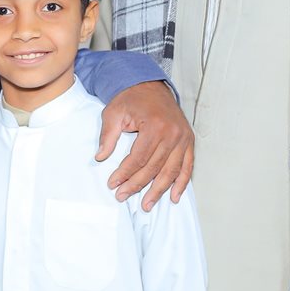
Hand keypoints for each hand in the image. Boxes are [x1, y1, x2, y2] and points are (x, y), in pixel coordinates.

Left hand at [98, 82, 194, 209]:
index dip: (125, 173)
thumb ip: (108, 135)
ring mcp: (183, 138)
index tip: (113, 184)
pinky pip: (187, 166)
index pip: (138, 158)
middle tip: (123, 196)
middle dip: (137, 185)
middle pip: (154, 167)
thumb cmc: (131, 99)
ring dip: (159, 190)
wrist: (150, 86)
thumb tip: (101, 157)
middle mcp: (173, 133)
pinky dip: (181, 183)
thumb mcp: (114, 112)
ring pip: (171, 171)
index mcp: (154, 125)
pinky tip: (173, 197)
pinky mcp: (188, 141)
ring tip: (146, 205)